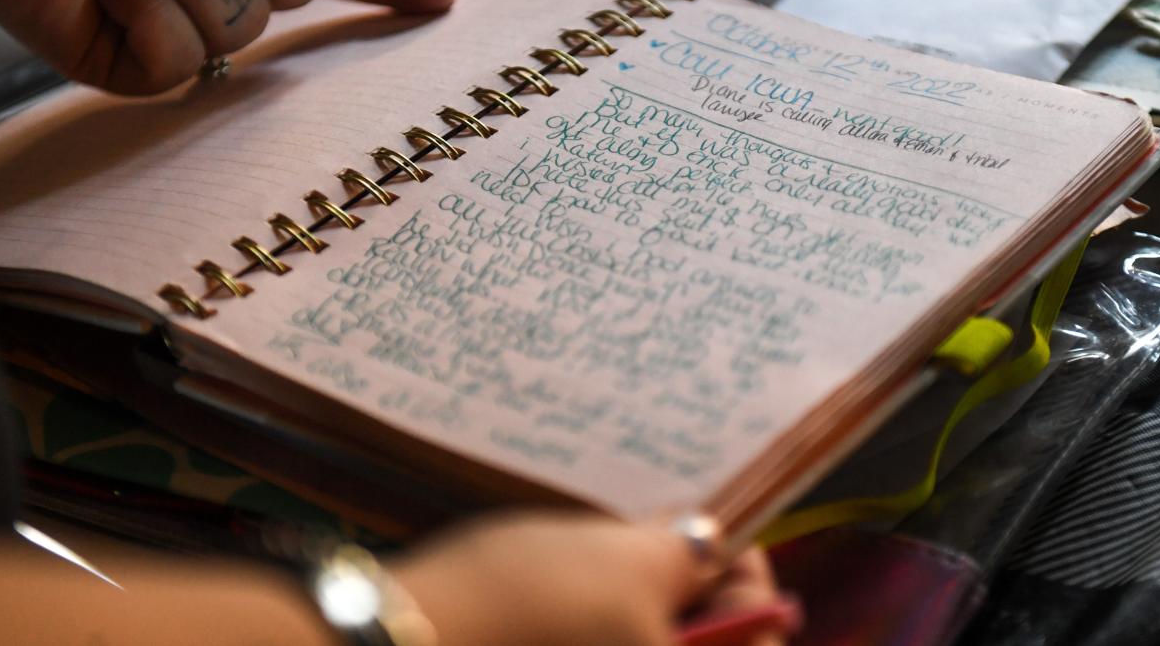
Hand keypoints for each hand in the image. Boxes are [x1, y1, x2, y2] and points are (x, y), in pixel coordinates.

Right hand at [390, 512, 800, 645]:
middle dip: (690, 580)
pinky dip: (602, 611)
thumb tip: (712, 544)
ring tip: (614, 548)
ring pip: (641, 636)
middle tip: (666, 530)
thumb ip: (688, 554)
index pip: (758, 630)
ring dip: (643, 593)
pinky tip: (574, 578)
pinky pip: (597, 639)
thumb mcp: (624, 565)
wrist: (402, 636)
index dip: (746, 571)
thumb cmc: (523, 608)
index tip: (725, 526)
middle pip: (695, 636)